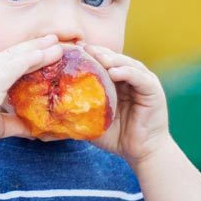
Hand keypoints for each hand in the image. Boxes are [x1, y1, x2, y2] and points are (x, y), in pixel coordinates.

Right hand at [0, 35, 64, 164]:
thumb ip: (14, 120)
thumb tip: (33, 127)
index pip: (3, 60)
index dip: (24, 52)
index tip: (44, 48)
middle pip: (8, 54)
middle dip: (33, 45)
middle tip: (54, 38)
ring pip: (11, 58)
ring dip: (35, 50)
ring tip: (57, 45)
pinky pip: (9, 69)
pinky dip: (27, 60)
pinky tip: (42, 56)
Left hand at [81, 45, 171, 166]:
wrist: (140, 152)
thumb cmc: (115, 136)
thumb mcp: (91, 120)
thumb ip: (76, 113)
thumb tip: (47, 115)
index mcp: (115, 81)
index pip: (101, 62)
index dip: (87, 56)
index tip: (69, 51)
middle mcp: (129, 77)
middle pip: (113, 58)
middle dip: (97, 52)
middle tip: (81, 48)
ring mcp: (143, 82)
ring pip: (126, 63)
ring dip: (111, 58)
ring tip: (97, 56)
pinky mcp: (153, 90)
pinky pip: (140, 77)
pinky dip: (127, 72)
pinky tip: (114, 72)